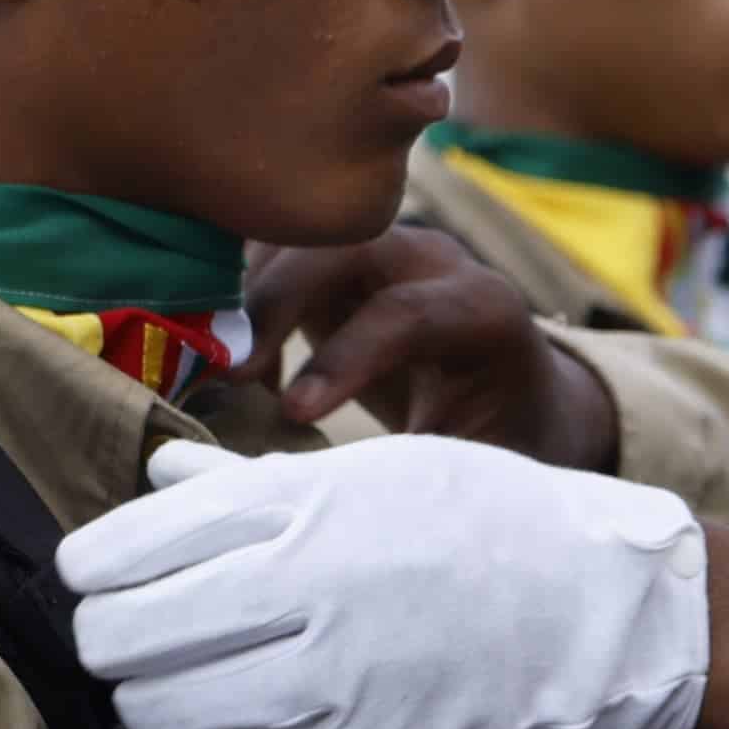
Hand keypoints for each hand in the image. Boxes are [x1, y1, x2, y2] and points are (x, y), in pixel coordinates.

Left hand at [60, 437, 710, 728]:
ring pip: (157, 710)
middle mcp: (298, 588)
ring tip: (188, 673)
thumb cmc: (479, 523)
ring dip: (155, 694)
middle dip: (112, 636)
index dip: (92, 570)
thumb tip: (157, 478)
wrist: (593, 607)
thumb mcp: (371, 470)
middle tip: (137, 630)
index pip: (123, 551)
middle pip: (118, 638)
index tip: (100, 576)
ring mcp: (323, 678)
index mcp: (295, 503)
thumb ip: (250, 484)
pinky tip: (256, 703)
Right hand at [246, 227, 621, 461]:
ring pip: (297, 238)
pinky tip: (231, 364)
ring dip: (243, 293)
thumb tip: (324, 490)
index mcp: (484, 310)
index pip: (406, 313)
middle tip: (225, 369)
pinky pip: (273, 253)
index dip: (344, 357)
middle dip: (276, 301)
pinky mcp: (336, 260)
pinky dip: (238, 295)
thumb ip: (411, 469)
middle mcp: (432, 263)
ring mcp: (380, 251)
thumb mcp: (473, 464)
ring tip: (214, 368)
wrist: (515, 403)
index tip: (293, 414)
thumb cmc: (497, 443)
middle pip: (344, 248)